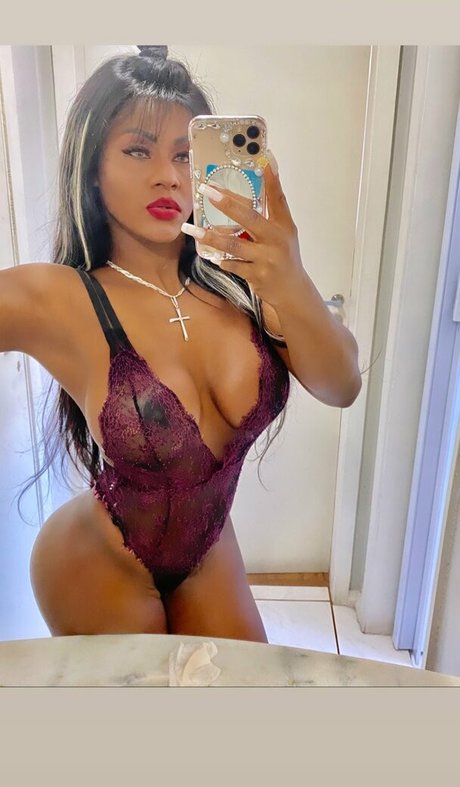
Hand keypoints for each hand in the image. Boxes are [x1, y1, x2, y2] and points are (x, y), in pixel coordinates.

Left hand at [181, 152, 305, 307]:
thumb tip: (246, 196)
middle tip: (208, 192)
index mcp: (284, 226)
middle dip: (227, 204)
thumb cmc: (284, 257)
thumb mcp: (284, 234)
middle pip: (249, 218)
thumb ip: (270, 215)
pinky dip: (223, 261)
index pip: (278, 198)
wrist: (292, 290)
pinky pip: (233, 265)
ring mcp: (267, 259)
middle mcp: (277, 240)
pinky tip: (215, 257)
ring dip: (212, 237)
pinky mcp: (257, 275)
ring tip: (194, 230)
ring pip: (234, 245)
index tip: (264, 160)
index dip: (272, 180)